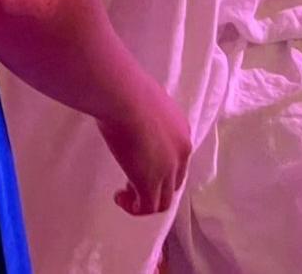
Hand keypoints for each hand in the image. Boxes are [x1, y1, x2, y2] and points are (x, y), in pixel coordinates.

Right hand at [97, 76, 191, 216]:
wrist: (126, 98)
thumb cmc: (131, 93)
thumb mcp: (148, 106)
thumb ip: (148, 120)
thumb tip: (134, 120)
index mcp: (182, 132)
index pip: (178, 161)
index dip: (160, 169)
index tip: (139, 165)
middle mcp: (181, 153)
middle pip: (173, 183)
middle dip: (153, 187)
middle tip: (131, 181)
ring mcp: (168, 169)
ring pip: (162, 201)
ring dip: (143, 202)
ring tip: (124, 194)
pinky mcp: (150, 182)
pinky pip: (146, 208)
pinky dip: (133, 208)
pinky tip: (119, 197)